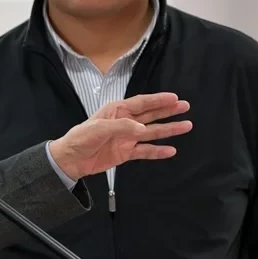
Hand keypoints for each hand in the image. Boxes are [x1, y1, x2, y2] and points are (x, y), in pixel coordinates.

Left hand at [48, 92, 191, 181]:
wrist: (70, 160)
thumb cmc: (81, 138)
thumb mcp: (98, 128)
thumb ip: (121, 127)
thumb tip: (142, 130)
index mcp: (117, 111)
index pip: (141, 103)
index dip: (158, 100)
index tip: (175, 98)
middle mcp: (125, 122)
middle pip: (150, 115)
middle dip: (168, 111)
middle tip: (186, 107)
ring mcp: (126, 138)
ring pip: (152, 132)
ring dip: (168, 129)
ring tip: (186, 126)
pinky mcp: (125, 153)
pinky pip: (145, 151)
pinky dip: (157, 151)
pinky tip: (171, 150)